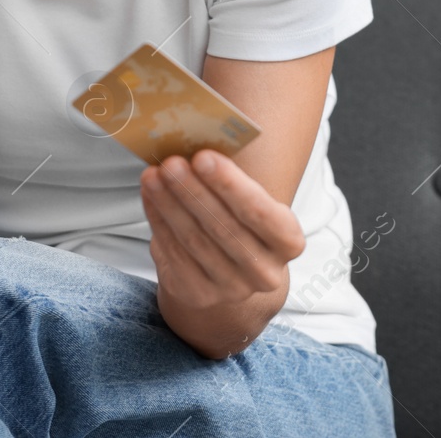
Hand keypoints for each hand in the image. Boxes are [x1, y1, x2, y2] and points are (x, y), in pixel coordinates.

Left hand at [140, 150, 305, 313]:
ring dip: (169, 204)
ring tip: (153, 175)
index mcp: (289, 242)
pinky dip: (159, 222)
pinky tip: (151, 197)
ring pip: (194, 241)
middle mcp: (266, 272)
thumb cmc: (241, 219)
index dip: (230, 184)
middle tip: (170, 162)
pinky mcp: (199, 296)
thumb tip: (195, 146)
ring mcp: (232, 289)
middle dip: (193, 191)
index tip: (202, 157)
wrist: (230, 267)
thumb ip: (231, 179)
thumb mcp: (249, 200)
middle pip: (223, 227)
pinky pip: (174, 255)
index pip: (260, 211)